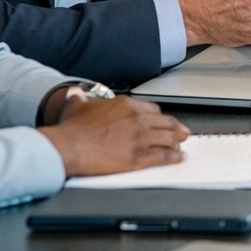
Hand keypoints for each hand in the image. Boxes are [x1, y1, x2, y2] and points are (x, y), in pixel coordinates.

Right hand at [40, 95, 190, 176]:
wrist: (68, 147)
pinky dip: (174, 157)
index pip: (152, 109)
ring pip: (168, 138)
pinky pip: (163, 156)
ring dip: (177, 142)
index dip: (158, 117)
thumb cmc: (71, 128)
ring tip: (181, 146)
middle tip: (183, 132)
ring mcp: (140, 137)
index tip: (161, 121)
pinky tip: (179, 158)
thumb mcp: (76, 106)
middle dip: (176, 128)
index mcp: (126, 105)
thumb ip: (79, 98)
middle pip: (166, 122)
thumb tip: (74, 93)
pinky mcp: (138, 156)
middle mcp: (137, 118)